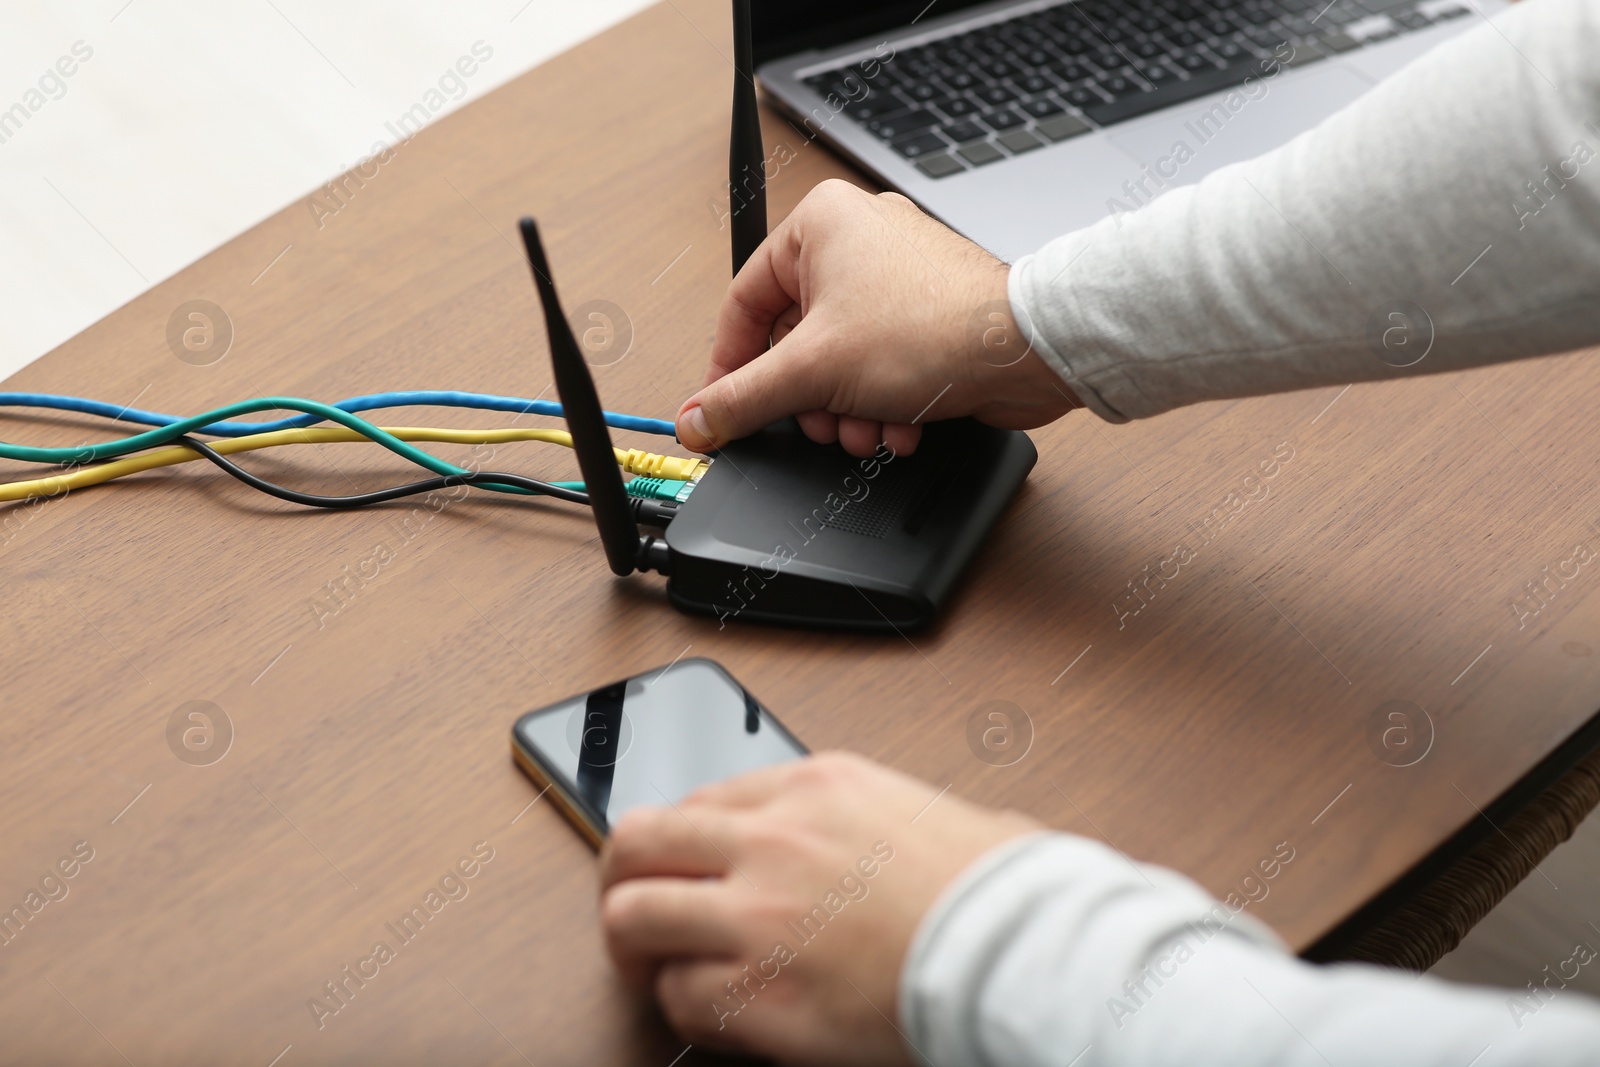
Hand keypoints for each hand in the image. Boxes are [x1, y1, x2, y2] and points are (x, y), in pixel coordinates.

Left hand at [598, 751, 1038, 1064]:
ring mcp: (755, 915)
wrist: (1017, 951)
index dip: (679, 839)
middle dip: (621, 875)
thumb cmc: (993, 888)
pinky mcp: (756, 992)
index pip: (701, 799)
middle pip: (639, 840)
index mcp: (814, 787)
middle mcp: (771, 840)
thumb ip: (859, 813)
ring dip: (633, 943)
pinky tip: (716, 1009)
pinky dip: (686, 1005)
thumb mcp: (919, 809)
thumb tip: (854, 835)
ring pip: (631, 914)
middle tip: (630, 904)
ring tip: (648, 964)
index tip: (678, 861)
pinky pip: (679, 996)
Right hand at [676, 179, 1078, 456]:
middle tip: (818, 424)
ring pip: (837, 362)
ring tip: (868, 429)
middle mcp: (857, 240)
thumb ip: (743, 399)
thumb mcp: (813, 372)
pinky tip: (900, 425)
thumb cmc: (936, 328)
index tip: (723, 411)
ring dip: (847, 411)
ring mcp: (895, 277)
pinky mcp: (925, 314)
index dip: (730, 367)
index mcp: (818, 224)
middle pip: (793, 341)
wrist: (1024, 352)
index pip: (744, 304)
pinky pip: (877, 365)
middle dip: (809, 399)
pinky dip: (882, 403)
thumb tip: (698, 418)